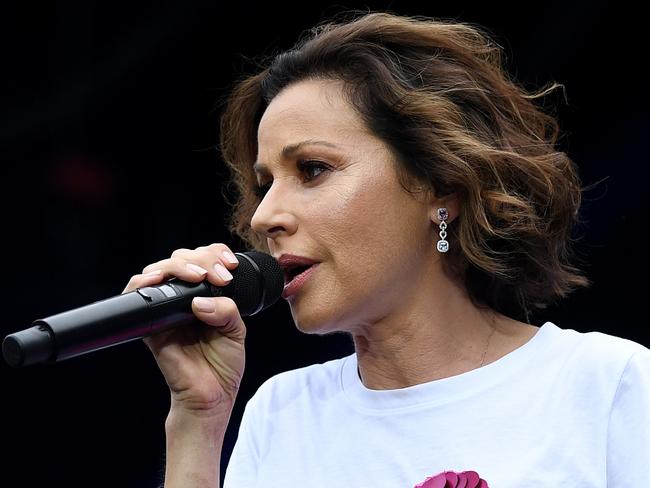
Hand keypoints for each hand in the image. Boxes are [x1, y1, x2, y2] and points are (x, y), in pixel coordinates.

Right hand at [122, 243, 244, 411]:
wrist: (211, 395)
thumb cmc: (223, 364)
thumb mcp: (236, 331)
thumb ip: (226, 310)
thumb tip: (200, 301)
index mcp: (205, 295)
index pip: (204, 260)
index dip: (215, 254)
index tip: (230, 264)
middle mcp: (183, 298)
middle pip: (182, 258)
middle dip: (202, 258)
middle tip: (220, 275)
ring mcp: (165, 309)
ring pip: (160, 269)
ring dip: (178, 266)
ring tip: (197, 275)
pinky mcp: (149, 324)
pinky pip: (137, 295)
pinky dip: (144, 282)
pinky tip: (159, 280)